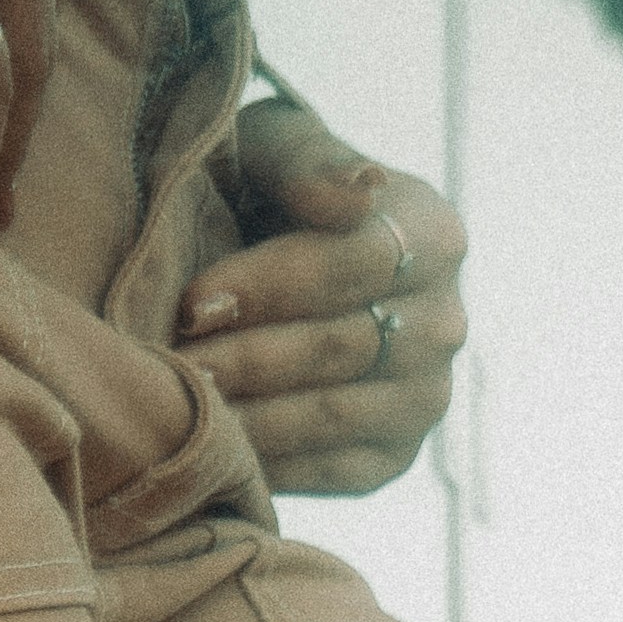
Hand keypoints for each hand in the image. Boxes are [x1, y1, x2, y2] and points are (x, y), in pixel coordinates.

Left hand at [178, 103, 466, 494]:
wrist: (281, 266)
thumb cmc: (270, 195)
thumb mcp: (279, 149)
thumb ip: (309, 159)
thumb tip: (358, 194)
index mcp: (433, 235)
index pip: (355, 264)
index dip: (270, 287)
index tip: (193, 302)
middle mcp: (445, 323)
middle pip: (342, 346)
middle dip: (249, 358)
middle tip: (177, 366)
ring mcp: (427, 398)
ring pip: (333, 415)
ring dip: (251, 416)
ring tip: (184, 407)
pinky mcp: (395, 458)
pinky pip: (330, 472)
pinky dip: (268, 463)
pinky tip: (211, 449)